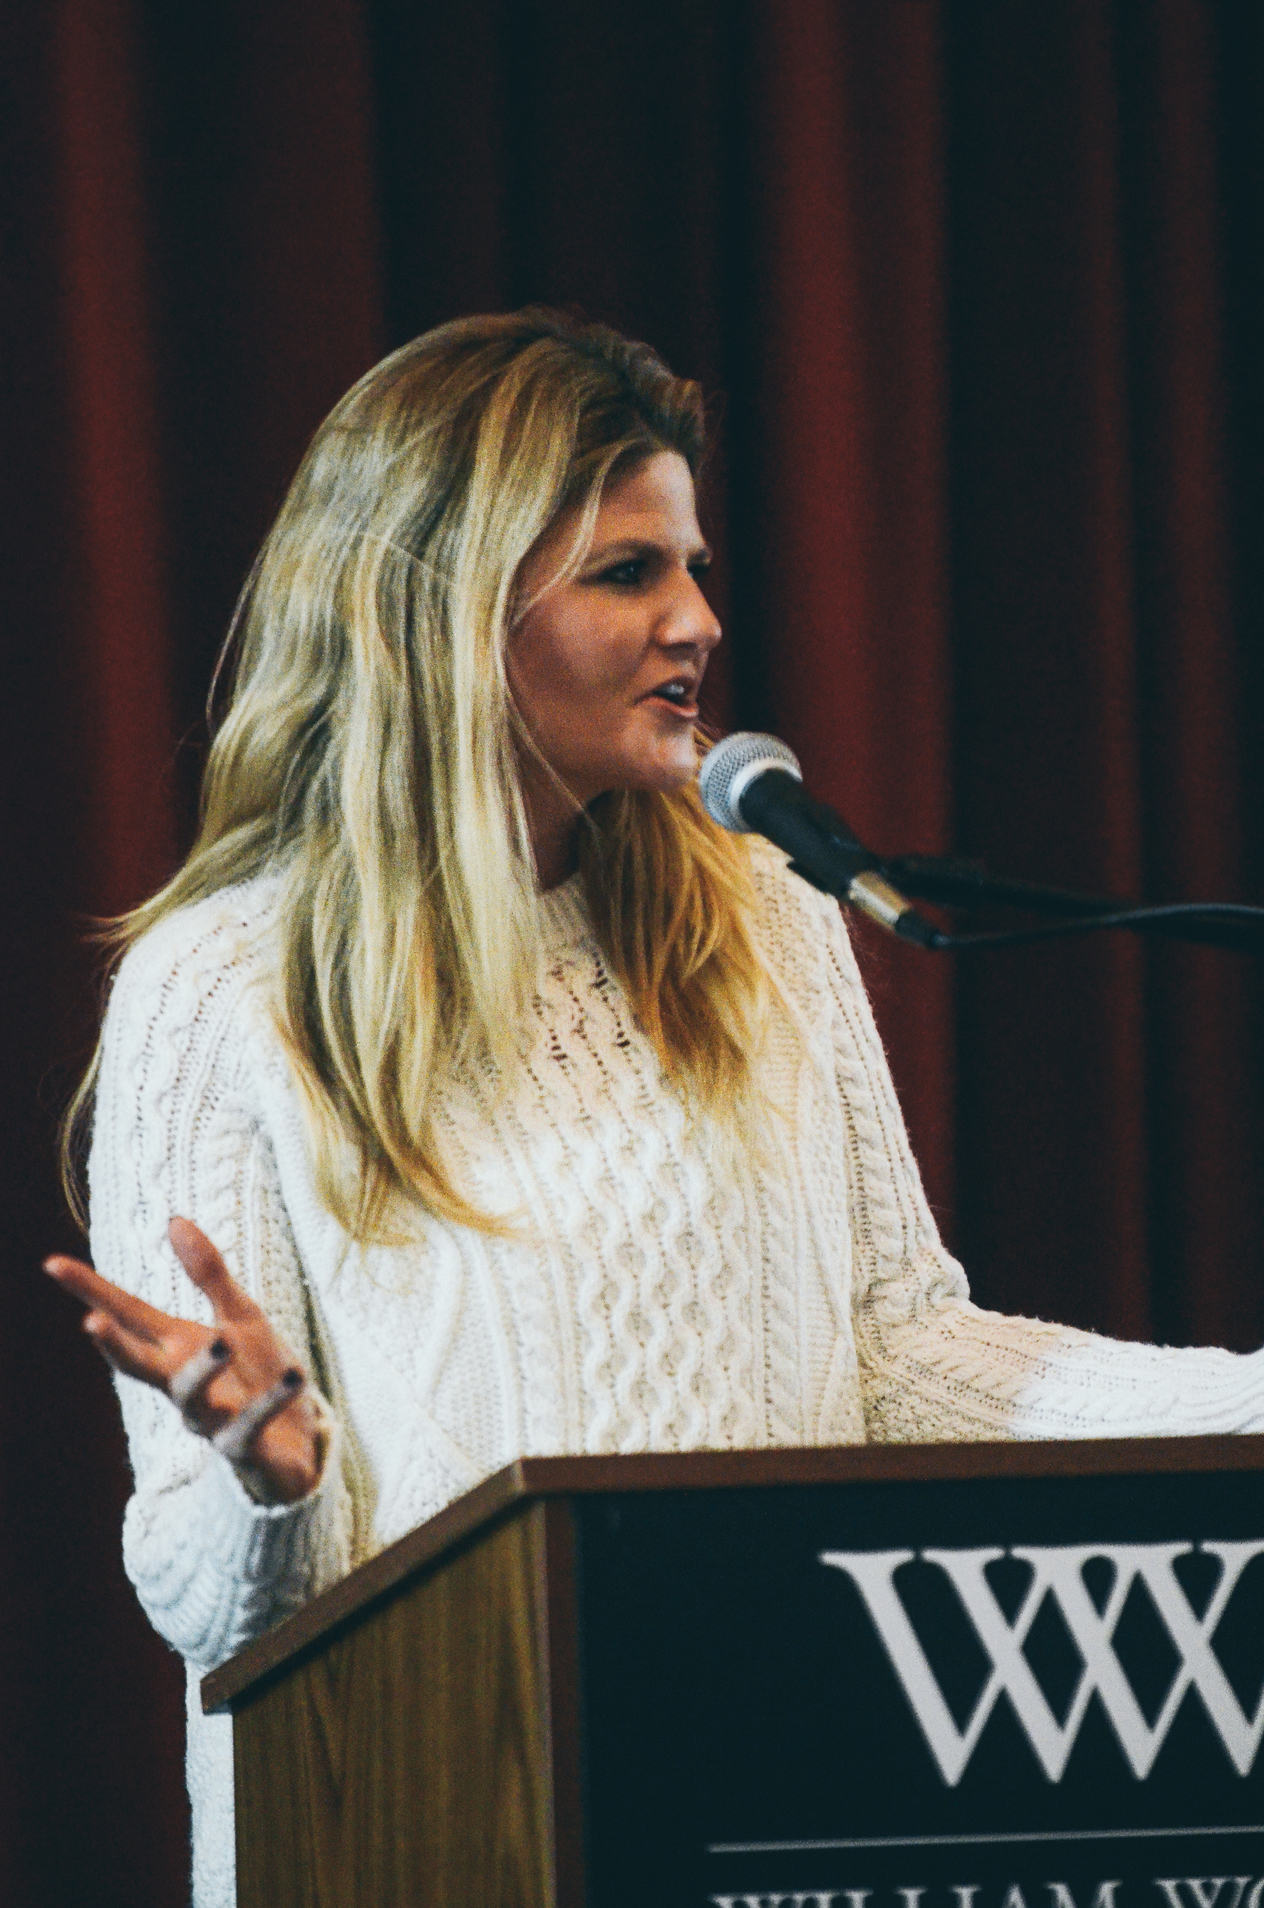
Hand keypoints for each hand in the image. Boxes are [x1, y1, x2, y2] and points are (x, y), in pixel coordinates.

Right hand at [44, 1217, 325, 1503]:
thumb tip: (174, 1220)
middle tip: (92, 1323)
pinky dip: (271, 1401)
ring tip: (224, 1340)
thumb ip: (208, 1273)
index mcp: (178, 1347)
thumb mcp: (240, 1315)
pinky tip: (294, 1376)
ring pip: (193, 1398)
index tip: (53, 1263)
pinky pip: (253, 1424)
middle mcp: (184, 1383)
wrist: (299, 1438)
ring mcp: (211, 1418)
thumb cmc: (259, 1372)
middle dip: (116, 1346)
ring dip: (204, 1370)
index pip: (129, 1315)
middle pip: (140, 1365)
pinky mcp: (245, 1446)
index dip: (92, 1292)